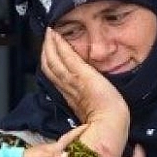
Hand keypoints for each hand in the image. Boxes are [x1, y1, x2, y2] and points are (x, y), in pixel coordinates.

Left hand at [22, 125, 86, 156]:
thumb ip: (53, 156)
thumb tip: (67, 155)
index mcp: (56, 146)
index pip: (70, 137)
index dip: (78, 131)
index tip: (88, 125)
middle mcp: (58, 151)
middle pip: (73, 146)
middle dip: (83, 142)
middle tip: (96, 142)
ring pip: (71, 156)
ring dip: (80, 155)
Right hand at [42, 28, 129, 156]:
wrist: (111, 123)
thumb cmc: (108, 119)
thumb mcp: (94, 107)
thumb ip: (87, 99)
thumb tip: (89, 92)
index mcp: (71, 97)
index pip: (55, 77)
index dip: (50, 64)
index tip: (48, 53)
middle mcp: (68, 88)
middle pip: (50, 68)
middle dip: (46, 52)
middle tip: (45, 37)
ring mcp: (72, 81)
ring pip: (54, 61)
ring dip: (50, 45)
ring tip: (49, 33)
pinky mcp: (80, 75)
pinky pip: (66, 57)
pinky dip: (59, 45)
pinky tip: (56, 35)